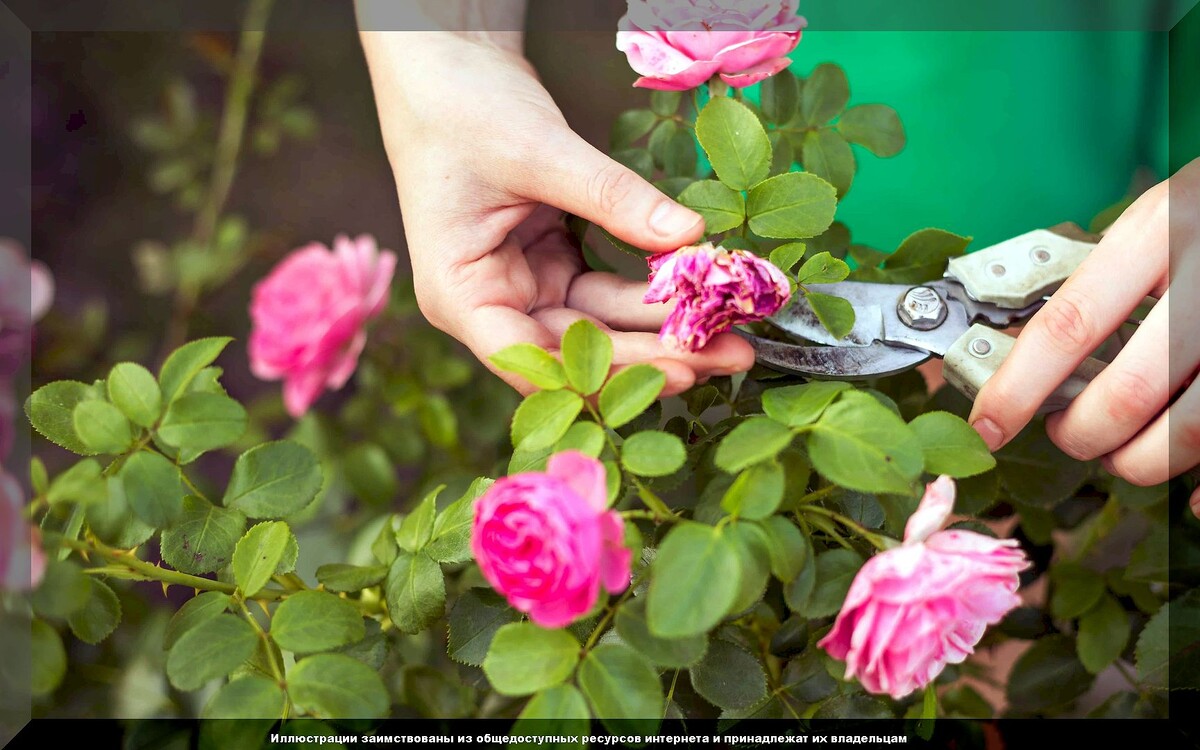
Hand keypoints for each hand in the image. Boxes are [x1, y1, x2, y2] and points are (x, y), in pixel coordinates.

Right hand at [359, 31, 754, 395]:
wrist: (447, 63)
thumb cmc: (462, 107)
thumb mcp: (538, 151)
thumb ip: (611, 197)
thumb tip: (688, 234)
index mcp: (459, 294)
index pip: (532, 357)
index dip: (606, 373)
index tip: (676, 370)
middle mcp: (489, 303)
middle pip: (577, 351)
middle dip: (653, 356)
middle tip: (730, 356)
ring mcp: (522, 286)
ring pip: (600, 326)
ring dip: (661, 330)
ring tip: (732, 337)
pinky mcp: (550, 265)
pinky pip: (607, 294)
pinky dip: (650, 295)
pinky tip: (700, 296)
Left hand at [968, 158, 1199, 516]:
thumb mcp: (1153, 224)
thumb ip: (1099, 282)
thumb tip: (1019, 360)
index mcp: (1160, 231)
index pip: (1069, 326)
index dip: (1017, 388)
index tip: (988, 424)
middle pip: (1127, 393)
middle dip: (1080, 434)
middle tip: (1065, 433)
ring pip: (1186, 432)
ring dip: (1136, 460)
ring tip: (1119, 449)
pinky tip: (1187, 493)